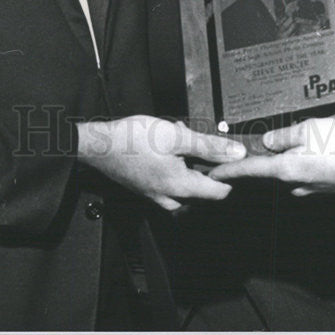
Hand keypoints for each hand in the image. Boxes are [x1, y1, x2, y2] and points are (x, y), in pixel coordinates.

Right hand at [77, 115, 244, 210]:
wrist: (99, 145)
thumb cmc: (132, 140)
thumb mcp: (177, 136)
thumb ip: (209, 146)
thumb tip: (236, 153)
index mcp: (182, 188)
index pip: (220, 192)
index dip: (229, 173)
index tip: (229, 155)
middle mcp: (171, 198)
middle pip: (203, 188)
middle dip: (205, 162)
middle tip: (196, 140)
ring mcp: (157, 195)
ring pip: (186, 183)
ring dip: (189, 161)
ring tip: (179, 139)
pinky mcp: (147, 188)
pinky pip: (171, 181)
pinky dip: (175, 164)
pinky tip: (166, 145)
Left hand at [208, 117, 334, 195]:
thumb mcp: (309, 129)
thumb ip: (285, 135)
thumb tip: (267, 142)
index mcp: (285, 169)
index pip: (249, 171)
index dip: (229, 172)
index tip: (213, 176)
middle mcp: (294, 185)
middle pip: (271, 172)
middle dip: (270, 159)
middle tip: (273, 144)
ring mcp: (310, 190)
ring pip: (291, 172)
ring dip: (292, 159)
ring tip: (309, 141)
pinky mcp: (324, 190)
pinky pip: (307, 175)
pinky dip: (308, 163)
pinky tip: (322, 151)